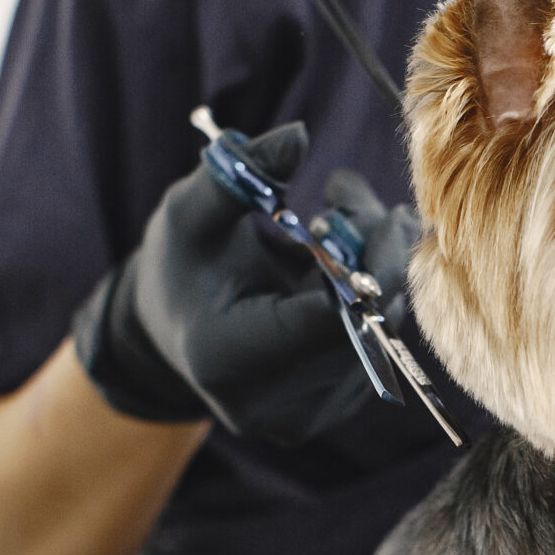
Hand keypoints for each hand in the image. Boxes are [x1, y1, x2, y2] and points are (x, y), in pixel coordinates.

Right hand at [71, 123, 421, 446]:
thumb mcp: (192, 212)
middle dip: (374, 253)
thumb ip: (239, 173)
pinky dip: (371, 296)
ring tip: (341, 218)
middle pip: (362, 327)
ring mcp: (305, 417)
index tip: (376, 208)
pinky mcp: (330, 412)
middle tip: (354, 195)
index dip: (366, 264)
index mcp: (228, 358)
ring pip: (379, 336)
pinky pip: (376, 347)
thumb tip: (297, 136)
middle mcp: (270, 405)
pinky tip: (340, 259)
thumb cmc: (182, 265)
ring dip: (377, 268)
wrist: (176, 332)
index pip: (326, 320)